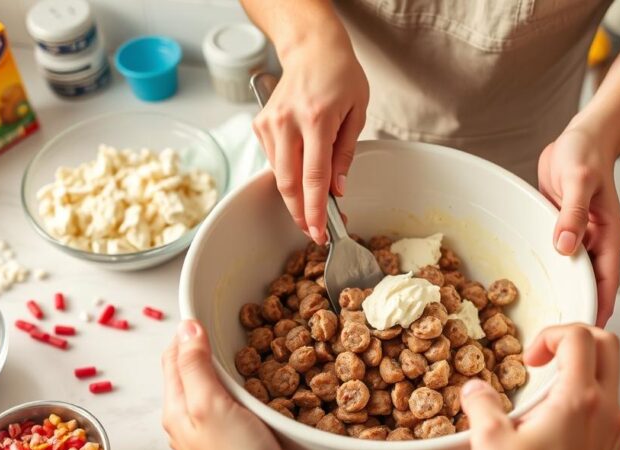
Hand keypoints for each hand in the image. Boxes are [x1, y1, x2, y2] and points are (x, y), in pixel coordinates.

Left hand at [162, 320, 307, 449]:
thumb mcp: (208, 405)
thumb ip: (195, 366)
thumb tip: (187, 327)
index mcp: (179, 406)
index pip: (175, 355)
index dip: (190, 330)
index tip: (215, 308)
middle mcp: (196, 419)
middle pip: (200, 370)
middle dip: (218, 345)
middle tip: (246, 323)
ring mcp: (223, 433)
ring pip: (227, 390)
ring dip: (243, 369)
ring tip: (266, 347)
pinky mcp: (250, 445)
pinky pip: (250, 410)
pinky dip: (260, 393)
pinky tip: (278, 387)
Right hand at [252, 30, 368, 244]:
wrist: (312, 48)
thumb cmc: (340, 76)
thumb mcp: (358, 112)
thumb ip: (346, 153)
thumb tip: (338, 189)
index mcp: (316, 119)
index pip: (314, 177)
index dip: (316, 210)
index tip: (318, 231)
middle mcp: (288, 122)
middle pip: (288, 183)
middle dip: (301, 213)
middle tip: (314, 231)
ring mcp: (270, 123)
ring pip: (278, 176)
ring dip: (296, 196)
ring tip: (316, 204)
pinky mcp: (261, 125)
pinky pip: (274, 161)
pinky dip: (289, 174)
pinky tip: (303, 173)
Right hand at [462, 324, 619, 449]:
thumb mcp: (488, 442)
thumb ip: (480, 404)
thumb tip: (476, 390)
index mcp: (578, 399)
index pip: (580, 336)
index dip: (551, 335)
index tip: (529, 356)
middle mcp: (604, 411)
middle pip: (608, 348)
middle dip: (574, 341)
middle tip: (544, 358)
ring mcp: (611, 433)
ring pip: (608, 380)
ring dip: (577, 374)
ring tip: (540, 397)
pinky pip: (603, 412)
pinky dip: (580, 405)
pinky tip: (549, 427)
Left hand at [539, 125, 619, 325]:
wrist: (580, 139)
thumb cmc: (584, 155)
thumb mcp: (577, 181)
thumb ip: (572, 214)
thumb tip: (565, 246)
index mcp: (609, 238)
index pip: (606, 284)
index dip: (595, 310)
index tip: (583, 337)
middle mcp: (597, 246)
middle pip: (591, 289)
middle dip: (577, 313)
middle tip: (556, 346)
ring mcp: (580, 243)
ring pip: (573, 280)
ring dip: (562, 298)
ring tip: (543, 330)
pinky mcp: (564, 237)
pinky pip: (558, 264)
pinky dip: (550, 279)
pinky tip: (533, 295)